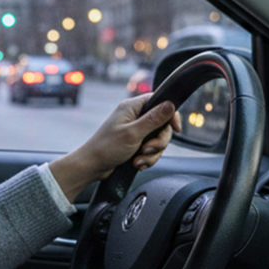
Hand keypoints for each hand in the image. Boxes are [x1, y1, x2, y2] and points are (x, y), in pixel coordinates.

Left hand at [49, 93, 180, 201]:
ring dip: (152, 153)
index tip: (175, 128)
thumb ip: (154, 119)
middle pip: (162, 124)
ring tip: (139, 160)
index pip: (159, 101)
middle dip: (159, 141)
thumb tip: (170, 104)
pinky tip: (137, 163)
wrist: (92, 167)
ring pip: (157, 140)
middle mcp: (134, 116)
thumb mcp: (133, 133)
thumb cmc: (107, 148)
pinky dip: (146, 158)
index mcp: (132, 107)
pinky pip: (150, 149)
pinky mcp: (134, 143)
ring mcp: (135, 130)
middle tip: (148, 149)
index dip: (170, 114)